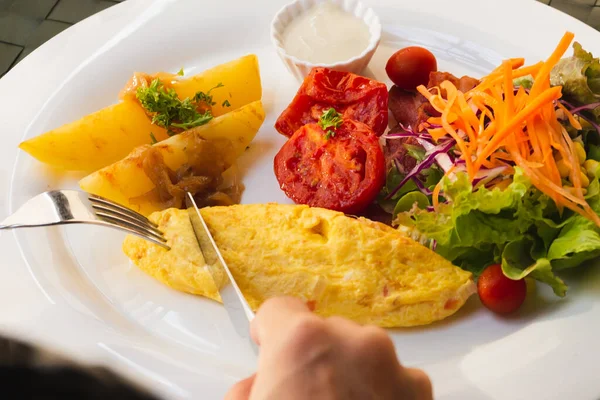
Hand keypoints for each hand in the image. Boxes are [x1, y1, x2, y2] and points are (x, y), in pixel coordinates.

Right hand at [225, 297, 431, 399]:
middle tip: (302, 396)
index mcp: (303, 341)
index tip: (268, 344)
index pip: (279, 309)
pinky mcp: (420, 393)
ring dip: (349, 373)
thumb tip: (255, 388)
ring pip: (362, 352)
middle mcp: (355, 342)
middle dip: (313, 357)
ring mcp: (394, 366)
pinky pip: (392, 378)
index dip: (269, 330)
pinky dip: (380, 394)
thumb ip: (246, 392)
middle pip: (325, 331)